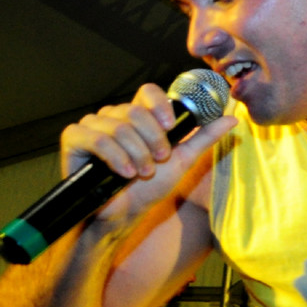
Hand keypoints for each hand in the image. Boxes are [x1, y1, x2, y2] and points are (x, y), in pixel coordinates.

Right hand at [61, 83, 237, 227]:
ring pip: (118, 126)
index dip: (159, 105)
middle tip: (157, 162)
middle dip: (152, 141)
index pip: (148, 92)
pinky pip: (96, 137)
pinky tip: (124, 172)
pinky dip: (115, 157)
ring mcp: (92, 125)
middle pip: (134, 111)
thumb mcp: (183, 160)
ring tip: (141, 173)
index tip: (169, 127)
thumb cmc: (149, 188)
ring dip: (136, 154)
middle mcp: (114, 116)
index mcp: (138, 117)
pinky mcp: (74, 138)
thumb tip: (232, 118)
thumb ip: (204, 137)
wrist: (123, 214)